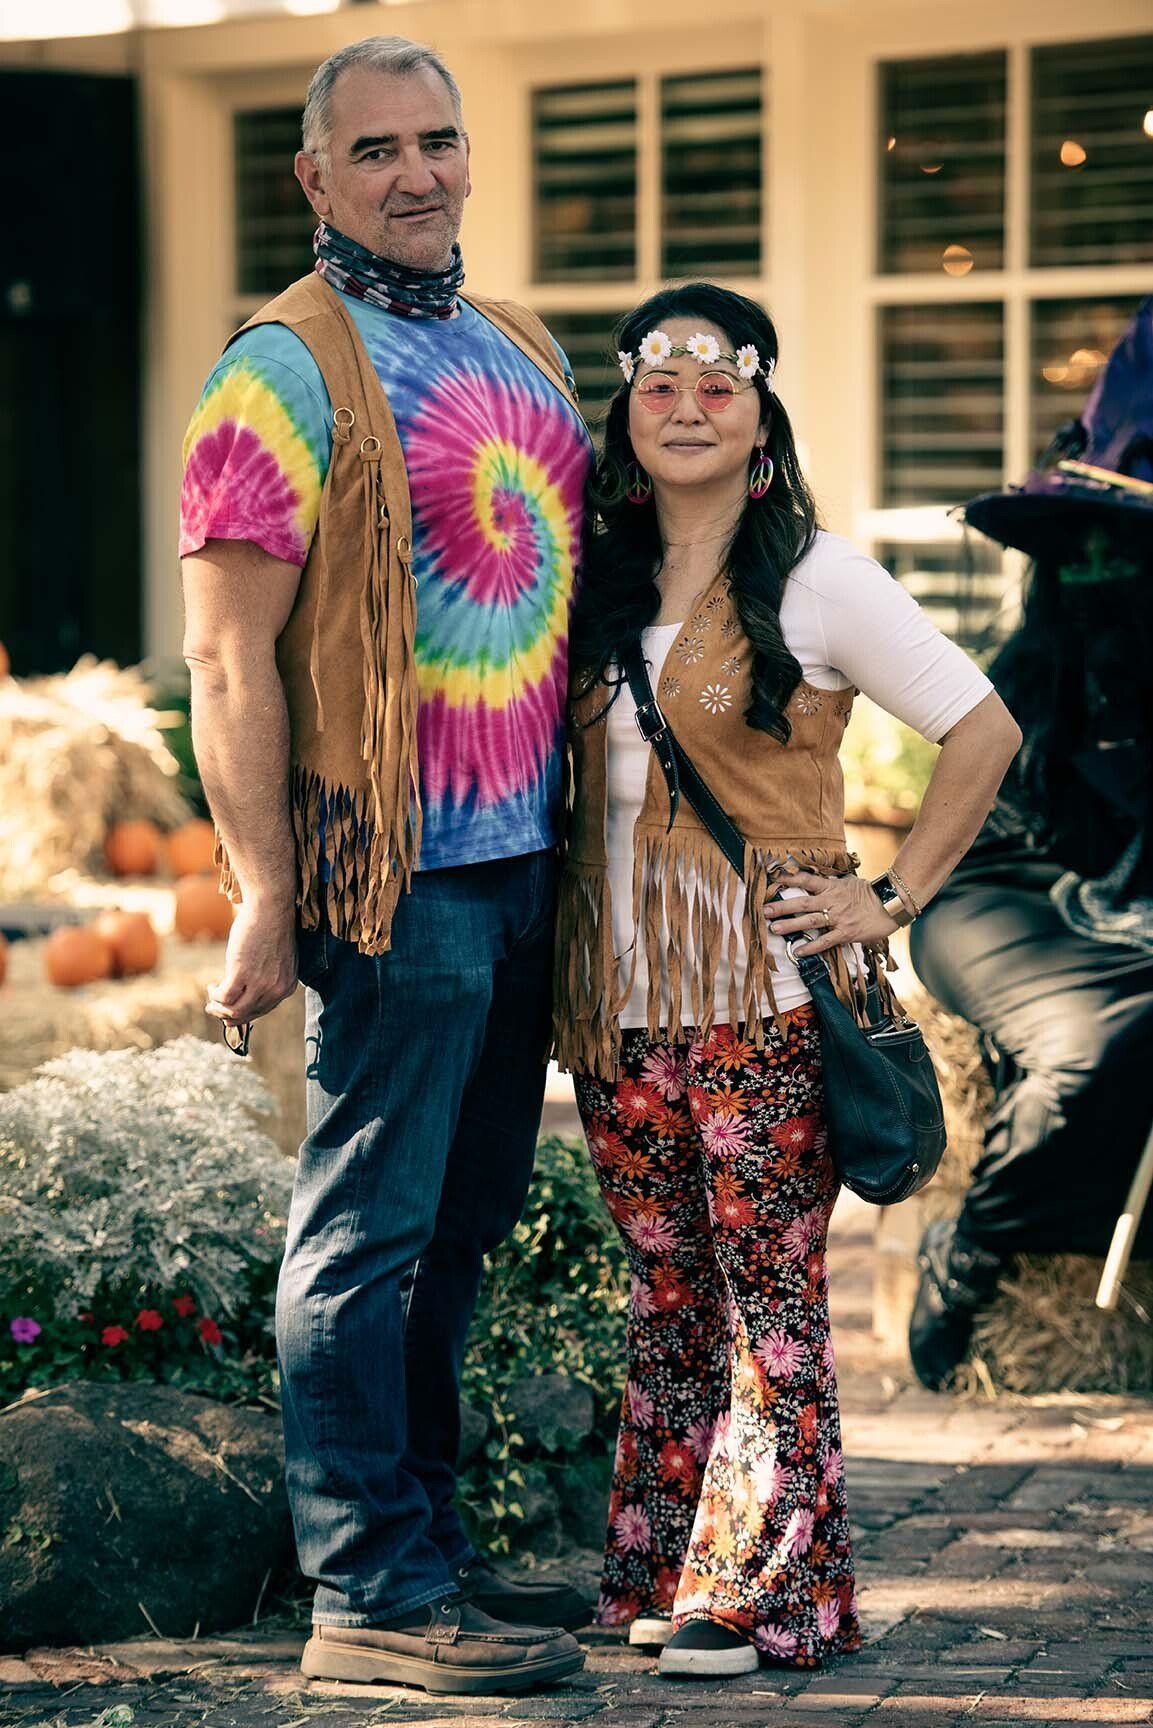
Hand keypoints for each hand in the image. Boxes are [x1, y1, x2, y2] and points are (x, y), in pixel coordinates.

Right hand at [205, 898, 298, 1028]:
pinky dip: (215, 995)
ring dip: (219, 1009)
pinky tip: (212, 986)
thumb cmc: (273, 927)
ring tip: (211, 1002)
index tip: (233, 1010)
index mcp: (287, 986)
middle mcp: (276, 990)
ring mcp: (260, 983)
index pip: (264, 1010)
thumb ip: (271, 975)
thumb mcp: (279, 958)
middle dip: (229, 1016)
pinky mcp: (241, 973)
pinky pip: (224, 997)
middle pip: (248, 1014)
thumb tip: (251, 987)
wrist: (271, 907)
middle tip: (215, 1009)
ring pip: (234, 1011)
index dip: (246, 1012)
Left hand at [763, 871, 897, 957]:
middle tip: (765, 910)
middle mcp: (832, 901)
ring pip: (810, 921)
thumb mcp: (848, 883)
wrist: (891, 903)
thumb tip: (815, 881)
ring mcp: (839, 917)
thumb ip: (831, 884)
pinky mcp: (847, 932)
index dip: (789, 879)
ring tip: (774, 929)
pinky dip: (811, 947)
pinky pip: (825, 941)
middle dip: (782, 906)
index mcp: (832, 887)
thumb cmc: (870, 893)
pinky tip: (798, 951)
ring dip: (790, 925)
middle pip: (802, 903)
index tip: (772, 879)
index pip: (806, 880)